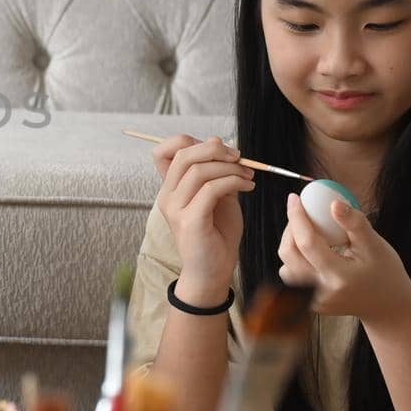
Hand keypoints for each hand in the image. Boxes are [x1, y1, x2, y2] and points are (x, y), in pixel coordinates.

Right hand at [152, 135, 254, 297]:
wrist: (213, 270)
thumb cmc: (216, 234)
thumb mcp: (218, 194)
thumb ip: (215, 170)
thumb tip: (215, 140)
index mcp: (170, 187)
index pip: (163, 150)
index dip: (189, 141)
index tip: (217, 150)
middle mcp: (167, 196)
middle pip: (184, 154)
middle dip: (216, 150)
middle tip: (239, 159)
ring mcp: (175, 209)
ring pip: (199, 170)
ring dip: (230, 168)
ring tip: (248, 177)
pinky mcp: (190, 221)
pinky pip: (211, 189)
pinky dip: (234, 182)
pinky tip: (247, 188)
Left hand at [279, 193, 410, 326]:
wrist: (388, 306)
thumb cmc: (385, 273)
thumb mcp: (375, 245)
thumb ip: (355, 223)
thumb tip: (334, 203)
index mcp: (338, 277)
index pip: (306, 243)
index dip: (297, 217)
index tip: (294, 198)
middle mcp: (320, 291)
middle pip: (289, 253)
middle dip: (290, 228)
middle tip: (300, 211)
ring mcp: (313, 300)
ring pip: (285, 266)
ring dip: (291, 244)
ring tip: (309, 231)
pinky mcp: (310, 303)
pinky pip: (292, 276)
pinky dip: (296, 258)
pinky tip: (312, 249)